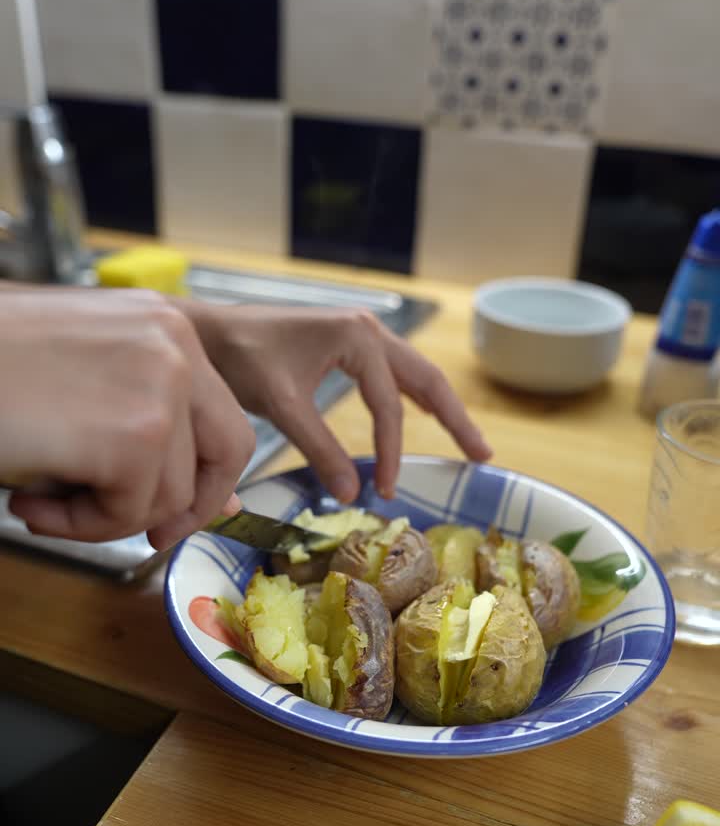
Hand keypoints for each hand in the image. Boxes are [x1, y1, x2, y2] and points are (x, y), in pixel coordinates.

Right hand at [1, 289, 254, 547]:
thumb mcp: (81, 378)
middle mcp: (174, 348)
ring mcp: (161, 389)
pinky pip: (127, 515)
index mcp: (163, 326)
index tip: (174, 510)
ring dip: (103, 517)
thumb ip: (146, 420)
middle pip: (227, 452)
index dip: (206, 475)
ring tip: (40, 496)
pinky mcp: (136, 436)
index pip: (223, 415)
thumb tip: (217, 500)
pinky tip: (28, 500)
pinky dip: (78, 526)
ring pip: (167, 495)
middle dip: (186, 506)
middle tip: (143, 533)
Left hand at [188, 305, 490, 502]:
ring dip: (441, 408)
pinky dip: (413, 400)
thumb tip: (352, 494)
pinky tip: (422, 417)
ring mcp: (360, 335)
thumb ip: (320, 448)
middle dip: (455, 420)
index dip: (391, 452)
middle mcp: (368, 330)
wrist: (206, 332)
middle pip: (427, 380)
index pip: (390, 405)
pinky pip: (393, 376)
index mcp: (357, 337)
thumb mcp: (282, 404)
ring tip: (469, 441)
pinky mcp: (348, 345)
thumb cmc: (239, 358)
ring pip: (415, 376)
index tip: (384, 492)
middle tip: (483, 456)